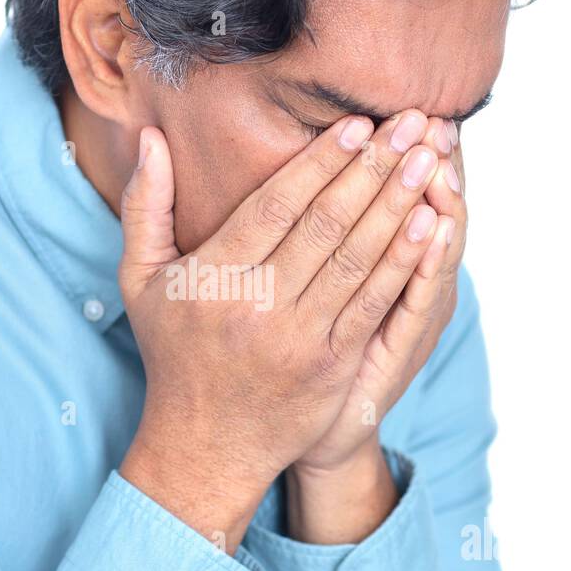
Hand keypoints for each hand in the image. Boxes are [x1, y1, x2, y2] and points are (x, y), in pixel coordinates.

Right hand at [117, 110, 443, 549]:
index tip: (358, 125)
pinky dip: (404, 261)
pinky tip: (429, 225)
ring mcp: (298, 337)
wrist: (205, 445)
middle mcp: (257, 304)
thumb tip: (152, 138)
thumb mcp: (141, 280)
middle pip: (325, 223)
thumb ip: (146, 206)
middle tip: (411, 125)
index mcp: (214, 276)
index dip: (321, 161)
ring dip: (398, 205)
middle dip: (374, 169)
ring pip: (356, 258)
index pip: (276, 204)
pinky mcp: (332, 364)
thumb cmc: (175, 352)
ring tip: (429, 161)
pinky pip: (373, 302)